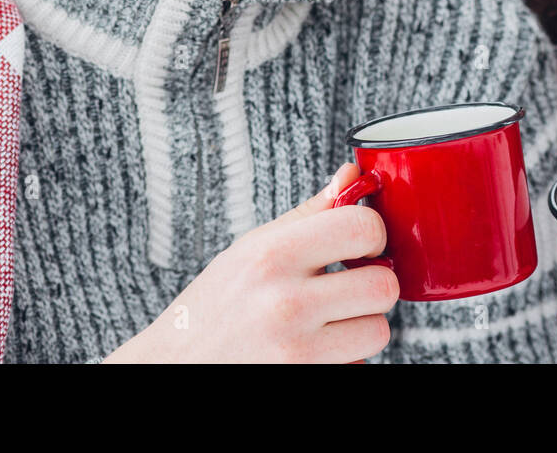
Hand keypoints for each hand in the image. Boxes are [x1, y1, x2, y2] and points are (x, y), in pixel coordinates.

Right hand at [105, 162, 398, 362]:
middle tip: (350, 285)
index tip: (362, 245)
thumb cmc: (213, 307)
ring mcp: (296, 351)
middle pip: (384, 285)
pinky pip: (358, 366)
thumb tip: (351, 177)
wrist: (172, 367)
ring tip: (329, 321)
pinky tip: (314, 349)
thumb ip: (309, 215)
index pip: (363, 228)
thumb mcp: (252, 249)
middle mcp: (286, 302)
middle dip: (374, 285)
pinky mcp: (305, 380)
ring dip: (362, 326)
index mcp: (273, 255)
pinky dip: (344, 359)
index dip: (373, 235)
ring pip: (379, 332)